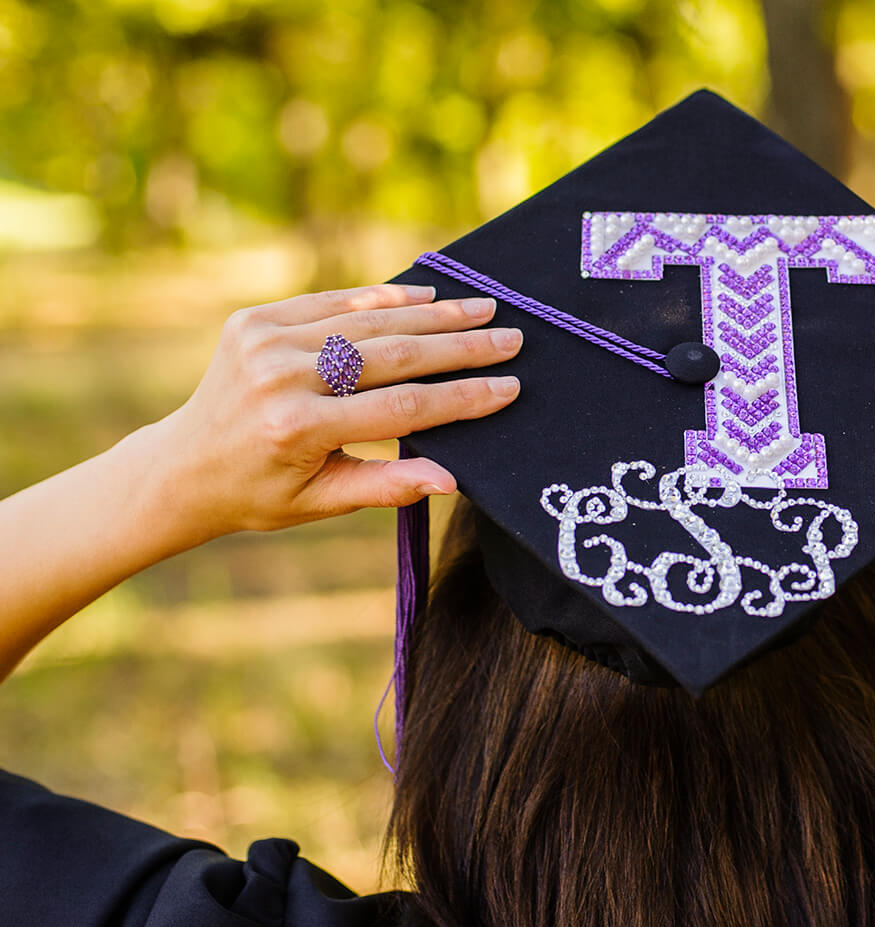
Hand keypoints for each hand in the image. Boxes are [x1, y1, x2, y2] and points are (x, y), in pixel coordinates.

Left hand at [156, 283, 520, 537]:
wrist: (183, 465)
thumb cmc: (261, 493)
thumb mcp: (322, 502)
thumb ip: (387, 486)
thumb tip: (453, 480)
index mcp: (297, 428)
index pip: (401, 408)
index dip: (461, 398)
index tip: (509, 387)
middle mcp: (280, 377)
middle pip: (392, 355)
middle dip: (460, 347)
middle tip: (511, 338)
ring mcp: (265, 341)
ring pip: (367, 321)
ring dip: (431, 314)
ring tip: (480, 309)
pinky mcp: (255, 319)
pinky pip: (332, 302)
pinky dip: (380, 297)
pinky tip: (425, 295)